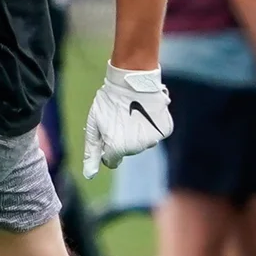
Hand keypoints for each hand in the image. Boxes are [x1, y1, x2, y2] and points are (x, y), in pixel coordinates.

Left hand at [82, 64, 172, 178]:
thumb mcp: (94, 124)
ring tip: (132, 112)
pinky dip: (151, 125)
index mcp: (118, 148)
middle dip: (122, 138)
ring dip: (137, 132)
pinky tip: (146, 111)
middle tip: (120, 117)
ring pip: (142, 142)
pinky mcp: (165, 130)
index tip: (107, 131)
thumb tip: (89, 175)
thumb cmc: (109, 101)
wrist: (133, 80)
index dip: (107, 147)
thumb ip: (92, 151)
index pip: (111, 160)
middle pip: (127, 151)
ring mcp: (153, 139)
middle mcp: (137, 148)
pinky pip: (156, 133)